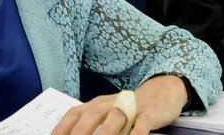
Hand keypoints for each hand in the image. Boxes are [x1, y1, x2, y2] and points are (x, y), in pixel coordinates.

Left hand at [51, 75, 187, 134]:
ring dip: (105, 132)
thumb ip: (92, 126)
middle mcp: (110, 103)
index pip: (74, 113)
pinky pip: (142, 124)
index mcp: (96, 104)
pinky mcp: (149, 113)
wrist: (161, 92)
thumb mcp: (107, 114)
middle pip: (91, 114)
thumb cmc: (129, 109)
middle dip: (79, 132)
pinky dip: (136, 133)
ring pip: (115, 117)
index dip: (62, 127)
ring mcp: (130, 107)